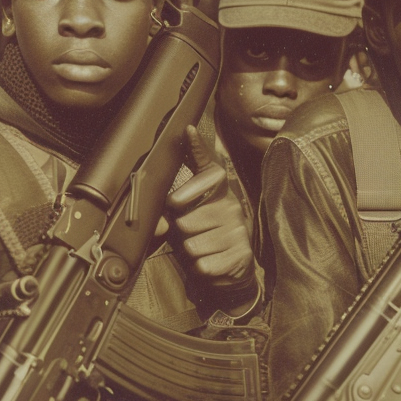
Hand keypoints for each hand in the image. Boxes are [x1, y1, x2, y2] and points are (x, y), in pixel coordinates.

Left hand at [166, 126, 254, 288]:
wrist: (229, 270)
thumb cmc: (202, 237)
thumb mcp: (184, 222)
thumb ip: (168, 217)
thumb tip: (160, 225)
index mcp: (217, 192)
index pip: (207, 169)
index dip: (196, 150)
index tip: (187, 130)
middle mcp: (230, 205)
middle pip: (185, 218)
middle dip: (181, 230)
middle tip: (191, 232)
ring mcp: (238, 229)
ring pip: (192, 243)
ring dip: (190, 251)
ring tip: (201, 247)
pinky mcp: (241, 253)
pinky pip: (203, 263)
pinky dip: (200, 268)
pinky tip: (209, 262)